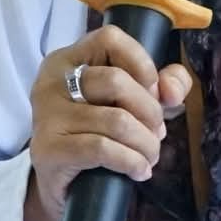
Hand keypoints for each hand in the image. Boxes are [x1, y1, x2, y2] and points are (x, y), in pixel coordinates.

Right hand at [23, 26, 194, 220]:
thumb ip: (160, 86)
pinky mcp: (49, 148)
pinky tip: (139, 171)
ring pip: (116, 121)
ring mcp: (47, 115)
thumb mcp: (127, 104)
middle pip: (116, 81)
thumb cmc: (95, 134)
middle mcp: (51, 82)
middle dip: (150, 112)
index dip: (142, 62)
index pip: (110, 39)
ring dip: (146, 144)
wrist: (59, 182)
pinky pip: (103, 149)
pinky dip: (132, 162)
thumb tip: (173, 90)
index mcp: (67, 61)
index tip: (153, 92)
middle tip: (155, 133)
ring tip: (149, 156)